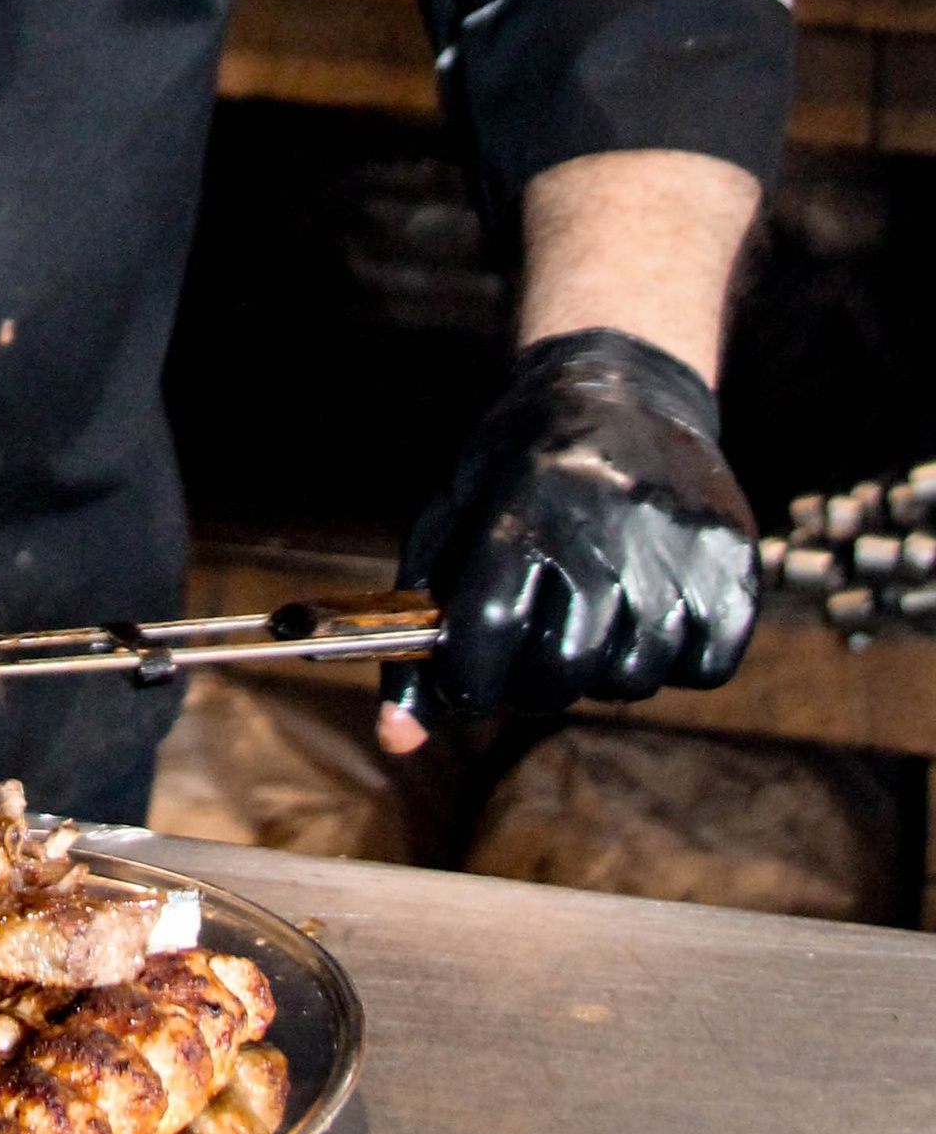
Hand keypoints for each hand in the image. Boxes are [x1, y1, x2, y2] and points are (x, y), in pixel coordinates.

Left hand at [379, 329, 758, 743]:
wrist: (625, 392)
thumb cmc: (518, 470)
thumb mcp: (450, 521)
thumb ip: (418, 629)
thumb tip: (398, 740)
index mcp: (522, 510)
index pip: (488, 633)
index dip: (470, 678)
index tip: (470, 679)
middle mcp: (606, 528)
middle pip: (565, 671)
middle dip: (536, 682)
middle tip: (533, 649)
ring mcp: (678, 548)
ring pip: (636, 678)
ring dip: (606, 669)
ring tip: (594, 616)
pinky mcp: (734, 563)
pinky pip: (705, 667)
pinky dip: (674, 660)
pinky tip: (649, 613)